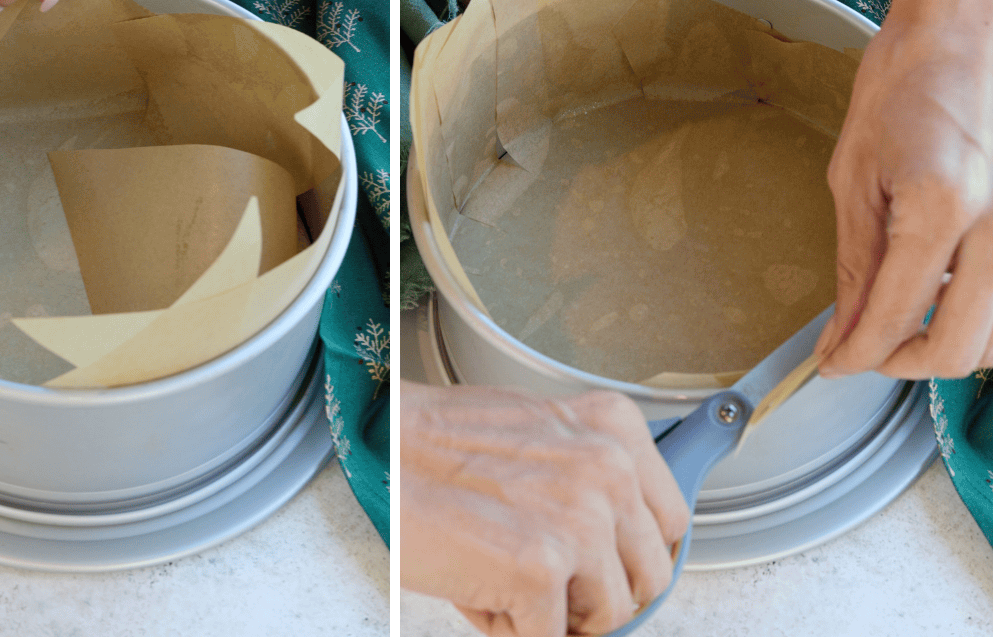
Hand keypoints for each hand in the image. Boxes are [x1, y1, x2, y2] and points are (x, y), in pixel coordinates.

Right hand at [402, 382, 686, 636]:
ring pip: (609, 617)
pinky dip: (510, 626)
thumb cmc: (432, 445)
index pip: (671, 521)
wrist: (375, 451)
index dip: (632, 556)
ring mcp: (580, 520)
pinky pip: (550, 636)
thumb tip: (619, 533)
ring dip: (555, 613)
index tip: (608, 565)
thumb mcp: (535, 432)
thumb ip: (589, 476)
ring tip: (503, 575)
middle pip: (648, 577)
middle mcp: (607, 470)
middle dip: (598, 593)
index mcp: (611, 430)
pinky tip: (478, 585)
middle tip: (547, 581)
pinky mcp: (542, 568)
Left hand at [818, 5, 992, 378]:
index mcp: (940, 206)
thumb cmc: (906, 83)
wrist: (967, 31)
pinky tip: (950, 292)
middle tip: (867, 347)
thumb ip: (855, 262)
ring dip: (950, 343)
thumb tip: (845, 328)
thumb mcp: (855, 174)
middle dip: (902, 360)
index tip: (835, 363)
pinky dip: (982, 314)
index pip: (897, 315)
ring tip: (909, 318)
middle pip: (960, 346)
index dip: (858, 353)